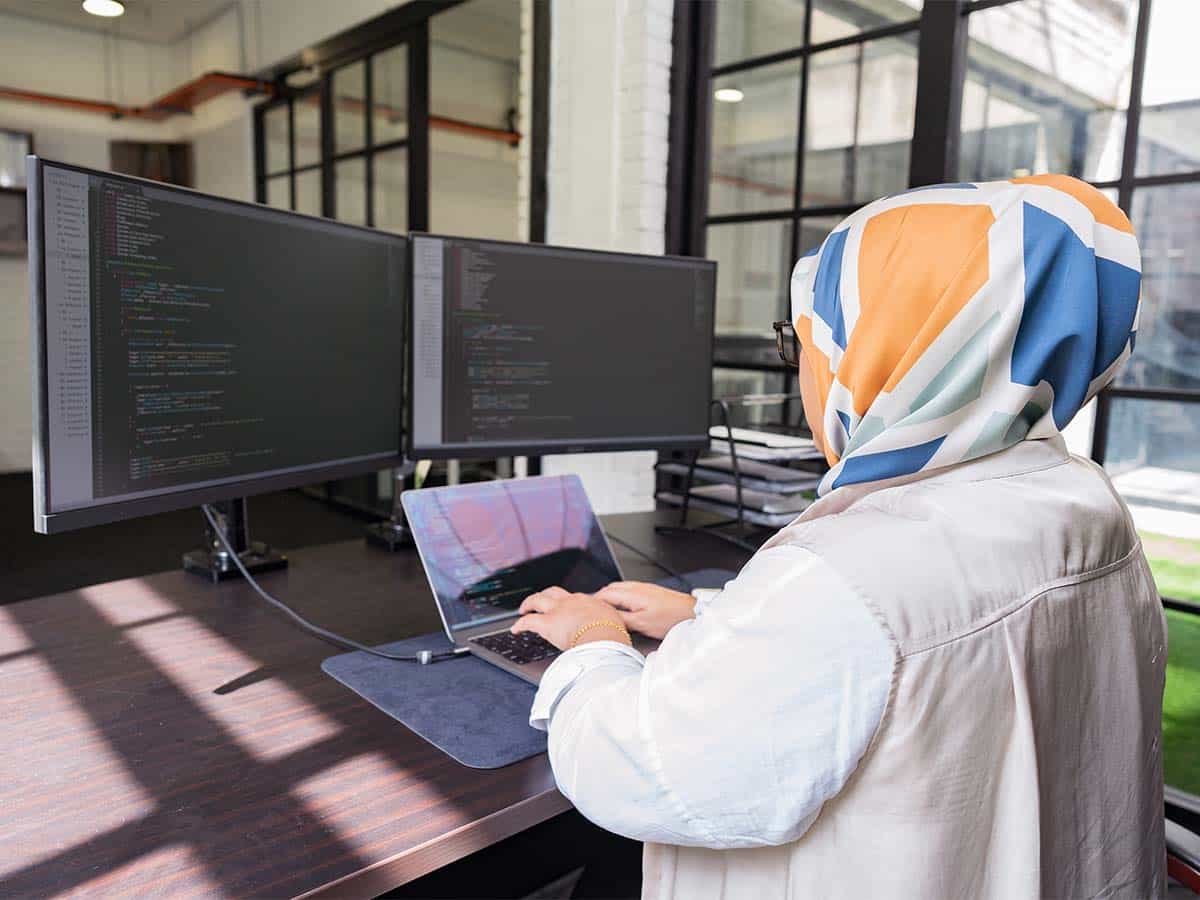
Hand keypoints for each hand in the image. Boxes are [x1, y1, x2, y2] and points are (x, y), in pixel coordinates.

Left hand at [512, 586, 632, 650]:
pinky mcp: (547, 624)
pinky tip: (515, 629)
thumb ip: (608, 624)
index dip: (566, 603)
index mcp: (588, 602)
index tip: (564, 608)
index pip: (573, 599)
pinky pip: (528, 622)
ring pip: (537, 600)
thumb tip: (612, 632)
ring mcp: (558, 611)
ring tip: (523, 609)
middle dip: (544, 595)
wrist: (605, 638)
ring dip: (528, 604)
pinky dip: (519, 624)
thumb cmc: (612, 635)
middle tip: (539, 600)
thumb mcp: (614, 624)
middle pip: (553, 592)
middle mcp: (571, 602)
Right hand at [595, 581, 695, 639]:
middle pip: (609, 589)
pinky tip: (621, 607)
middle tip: (591, 610)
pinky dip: (619, 597)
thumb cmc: (670, 619)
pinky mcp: (649, 591)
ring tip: (603, 610)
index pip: (604, 594)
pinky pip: (627, 590)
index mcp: (631, 593)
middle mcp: (636, 587)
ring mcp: (643, 588)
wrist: (690, 613)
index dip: (592, 602)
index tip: (584, 610)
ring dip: (609, 597)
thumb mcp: (642, 623)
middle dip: (598, 598)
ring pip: (618, 588)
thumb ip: (622, 618)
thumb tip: (606, 617)